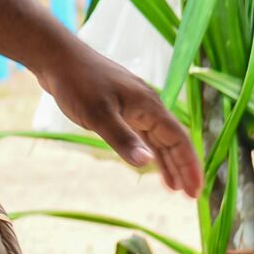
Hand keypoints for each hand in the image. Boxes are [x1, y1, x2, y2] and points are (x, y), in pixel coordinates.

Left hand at [37, 44, 201, 196]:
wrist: (57, 58)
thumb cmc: (77, 83)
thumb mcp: (98, 115)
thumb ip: (123, 139)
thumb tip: (146, 164)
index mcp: (148, 106)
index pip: (179, 139)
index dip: (189, 165)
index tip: (196, 191)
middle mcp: (147, 105)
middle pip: (172, 140)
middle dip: (183, 167)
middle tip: (191, 196)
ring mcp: (133, 106)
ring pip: (157, 138)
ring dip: (167, 162)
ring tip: (174, 187)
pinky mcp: (120, 107)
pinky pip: (142, 133)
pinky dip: (148, 150)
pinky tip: (149, 162)